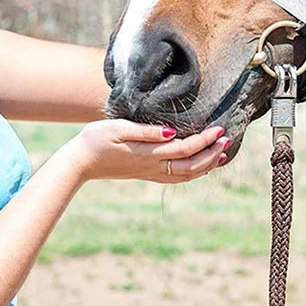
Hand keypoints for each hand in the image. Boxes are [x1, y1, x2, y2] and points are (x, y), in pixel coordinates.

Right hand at [69, 120, 229, 183]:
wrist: (79, 163)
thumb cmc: (96, 140)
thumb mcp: (118, 128)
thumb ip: (145, 131)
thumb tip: (170, 132)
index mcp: (148, 154)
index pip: (185, 149)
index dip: (204, 140)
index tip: (218, 128)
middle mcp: (153, 167)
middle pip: (191, 166)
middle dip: (211, 154)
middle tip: (227, 139)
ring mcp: (150, 173)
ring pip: (186, 175)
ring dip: (206, 165)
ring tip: (221, 153)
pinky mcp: (147, 174)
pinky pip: (176, 177)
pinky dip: (193, 172)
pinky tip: (200, 165)